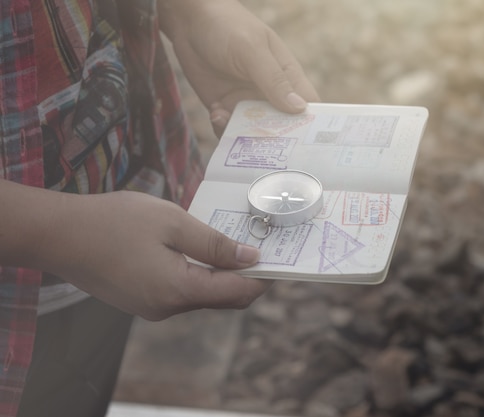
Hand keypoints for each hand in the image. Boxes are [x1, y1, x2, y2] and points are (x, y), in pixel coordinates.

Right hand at [0, 180, 270, 320]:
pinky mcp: (142, 301)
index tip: (278, 256)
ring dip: (220, 274)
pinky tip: (197, 249)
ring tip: (229, 241)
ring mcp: (153, 308)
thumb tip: (252, 259)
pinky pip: (182, 292)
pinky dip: (198, 275)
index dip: (263, 277)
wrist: (59, 234)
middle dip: (245, 275)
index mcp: (179, 291)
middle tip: (258, 243)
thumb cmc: (115, 221)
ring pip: (203, 295)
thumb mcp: (172, 223)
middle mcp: (168, 308)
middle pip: (223, 298)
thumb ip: (215, 245)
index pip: (238, 293)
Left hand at [158, 0, 319, 134]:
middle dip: (276, 140)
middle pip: (283, 128)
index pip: (309, 107)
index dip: (312, 127)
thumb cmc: (227, 26)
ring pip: (255, 134)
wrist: (188, 21)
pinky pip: (230, 130)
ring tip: (227, 121)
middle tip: (265, 148)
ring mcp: (248, 103)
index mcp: (288, 77)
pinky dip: (223, 129)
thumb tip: (299, 108)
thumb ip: (274, 79)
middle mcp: (271, 94)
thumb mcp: (251, 49)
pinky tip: (215, 112)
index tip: (307, 145)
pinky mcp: (226, 108)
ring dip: (244, 136)